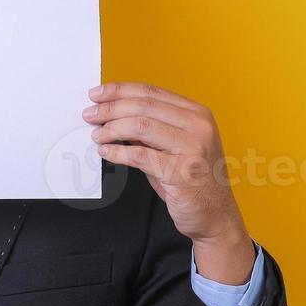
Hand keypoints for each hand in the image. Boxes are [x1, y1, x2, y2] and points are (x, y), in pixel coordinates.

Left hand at [83, 82, 254, 284]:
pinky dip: (118, 152)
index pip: (151, 91)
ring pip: (141, 125)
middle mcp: (198, 126)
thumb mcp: (173, 146)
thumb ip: (150, 130)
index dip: (120, 90)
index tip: (97, 94)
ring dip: (112, 129)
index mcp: (197, 113)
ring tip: (97, 135)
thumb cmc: (191, 180)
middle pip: (143, 105)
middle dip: (110, 108)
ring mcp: (192, 148)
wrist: (215, 215)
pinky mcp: (181, 172)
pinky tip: (106, 152)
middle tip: (90, 115)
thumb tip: (113, 115)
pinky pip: (140, 155)